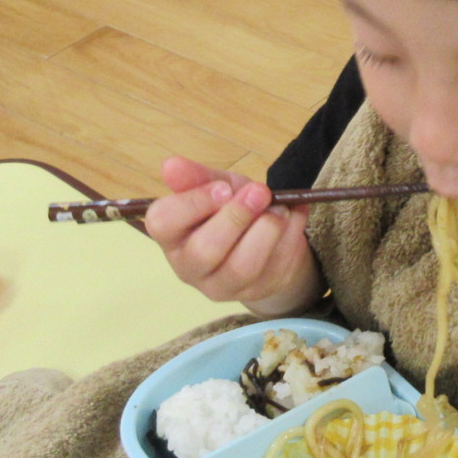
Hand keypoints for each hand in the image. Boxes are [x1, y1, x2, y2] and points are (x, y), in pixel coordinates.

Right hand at [145, 157, 320, 314]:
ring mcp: (222, 285)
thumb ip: (197, 177)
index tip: (222, 188)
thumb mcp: (215, 184)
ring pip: (242, 267)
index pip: (163, 223)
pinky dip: (289, 237)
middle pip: (205, 251)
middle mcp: (188, 266)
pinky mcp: (255, 292)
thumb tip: (171, 165)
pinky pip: (274, 268)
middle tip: (260, 191)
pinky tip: (294, 215)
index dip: (193, 203)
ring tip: (280, 206)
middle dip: (237, 217)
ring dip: (267, 230)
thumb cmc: (230, 208)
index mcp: (171, 234)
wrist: (264, 237)